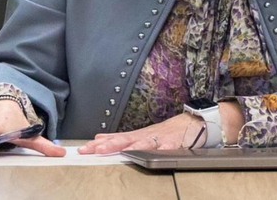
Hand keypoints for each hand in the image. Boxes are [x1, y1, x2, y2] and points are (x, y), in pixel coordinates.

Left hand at [78, 111, 210, 154]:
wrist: (191, 124)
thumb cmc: (166, 132)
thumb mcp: (141, 134)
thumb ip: (120, 137)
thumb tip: (99, 137)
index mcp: (136, 136)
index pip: (114, 139)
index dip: (99, 144)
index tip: (84, 148)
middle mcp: (145, 136)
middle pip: (124, 140)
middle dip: (108, 145)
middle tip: (95, 149)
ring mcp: (158, 139)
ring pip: (141, 143)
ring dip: (128, 147)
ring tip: (118, 150)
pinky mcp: (173, 143)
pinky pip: (165, 147)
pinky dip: (158, 150)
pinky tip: (151, 152)